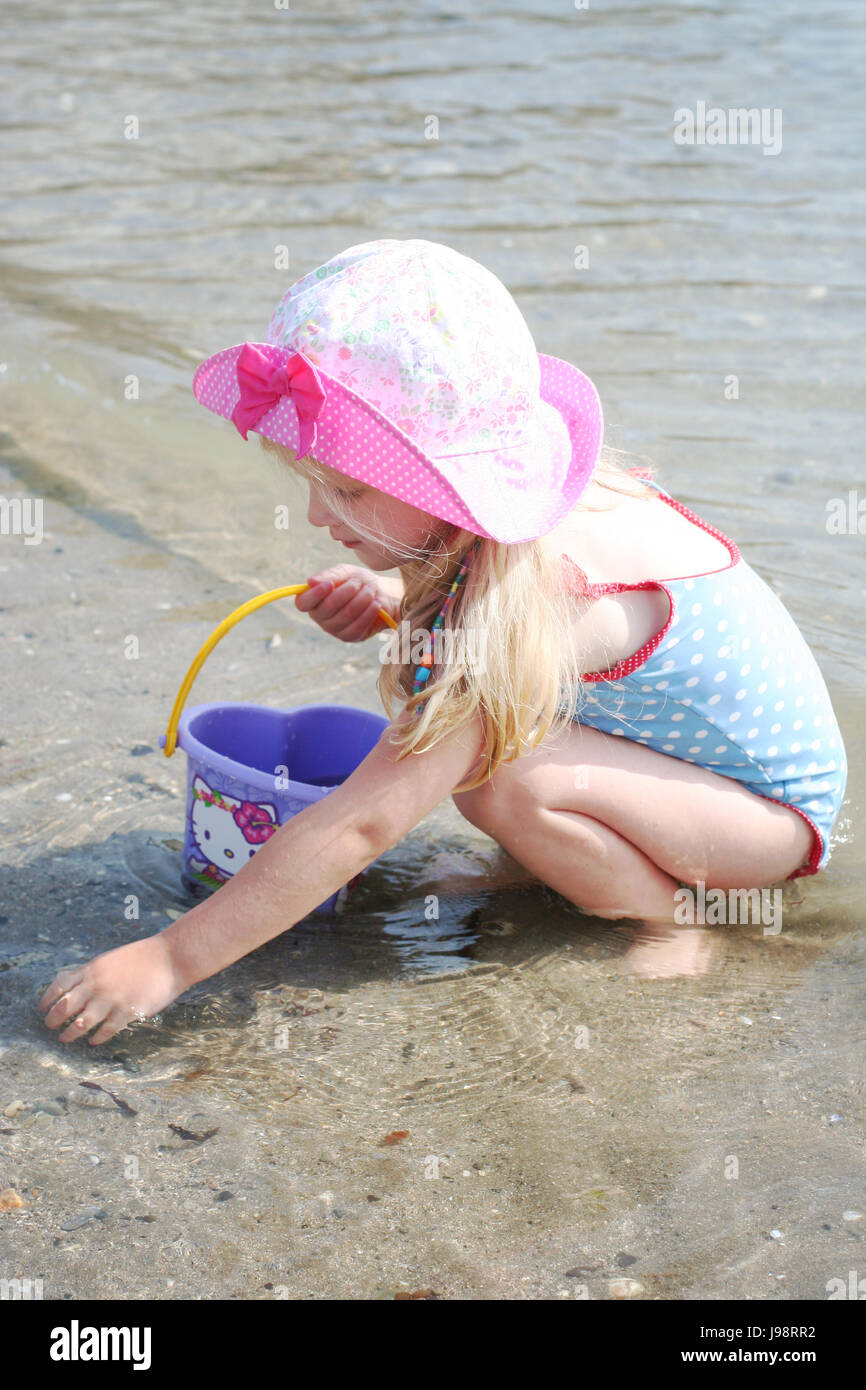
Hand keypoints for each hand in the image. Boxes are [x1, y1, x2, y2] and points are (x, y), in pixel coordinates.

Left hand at [38, 934, 187, 1045]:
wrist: (171, 956)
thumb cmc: (143, 956)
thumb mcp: (110, 959)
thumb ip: (92, 973)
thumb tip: (76, 985)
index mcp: (92, 970)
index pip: (59, 985)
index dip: (47, 1000)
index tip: (43, 1009)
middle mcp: (96, 985)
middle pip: (64, 1007)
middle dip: (53, 1019)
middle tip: (50, 1027)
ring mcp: (111, 999)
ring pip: (80, 1023)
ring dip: (70, 1033)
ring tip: (65, 1038)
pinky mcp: (127, 1012)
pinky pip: (106, 1030)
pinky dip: (97, 1038)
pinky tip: (94, 1041)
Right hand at [295, 564, 398, 641]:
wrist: (381, 593)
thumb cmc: (357, 581)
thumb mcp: (344, 572)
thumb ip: (329, 576)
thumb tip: (310, 582)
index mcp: (312, 600)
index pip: (303, 603)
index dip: (315, 595)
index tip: (330, 584)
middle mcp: (319, 617)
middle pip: (328, 607)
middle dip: (347, 591)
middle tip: (358, 583)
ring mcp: (333, 629)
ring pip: (345, 615)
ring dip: (361, 600)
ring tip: (370, 590)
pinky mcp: (349, 637)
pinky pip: (357, 626)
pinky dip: (368, 613)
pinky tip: (376, 604)